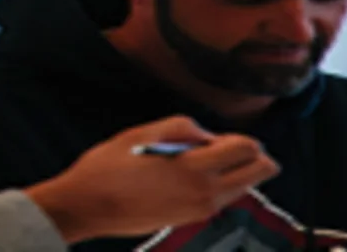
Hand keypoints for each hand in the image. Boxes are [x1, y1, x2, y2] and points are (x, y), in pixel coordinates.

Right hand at [24, 115, 278, 243]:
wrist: (86, 207)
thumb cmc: (107, 168)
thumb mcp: (140, 134)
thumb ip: (181, 128)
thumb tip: (206, 136)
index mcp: (192, 167)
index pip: (248, 150)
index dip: (244, 138)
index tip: (225, 137)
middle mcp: (204, 192)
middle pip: (260, 172)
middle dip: (255, 157)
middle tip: (229, 149)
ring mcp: (200, 210)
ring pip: (244, 188)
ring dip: (235, 172)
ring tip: (202, 163)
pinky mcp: (190, 219)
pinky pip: (222, 199)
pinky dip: (218, 185)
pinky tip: (186, 177)